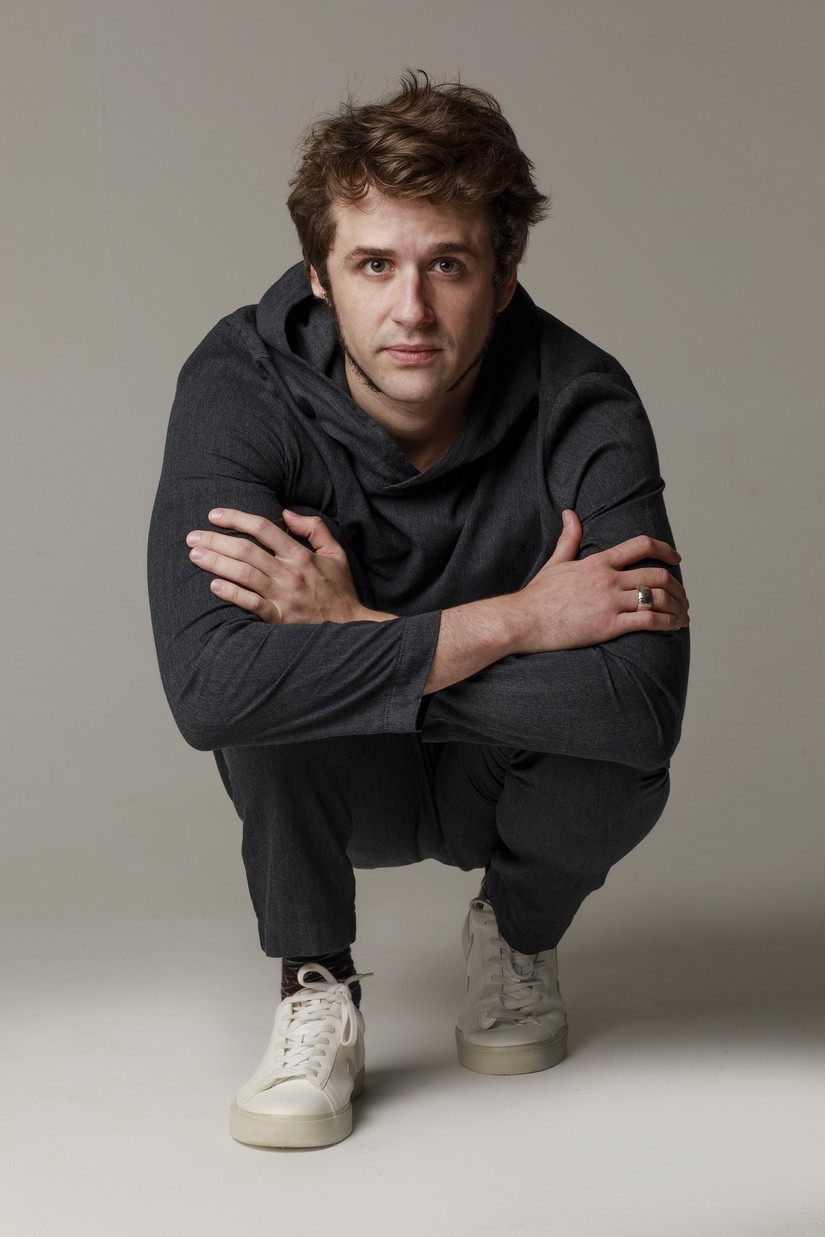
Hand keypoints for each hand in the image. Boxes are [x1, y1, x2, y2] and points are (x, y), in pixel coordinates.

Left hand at [186, 508, 374, 623]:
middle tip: (193, 536)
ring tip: (195, 556)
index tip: (214, 515)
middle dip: (216, 540)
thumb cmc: (339, 590)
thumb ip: (314, 529)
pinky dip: (232, 594)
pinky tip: (214, 586)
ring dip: (217, 563)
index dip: (237, 518)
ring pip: (244, 574)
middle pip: (247, 550)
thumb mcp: (336, 553)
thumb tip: (288, 512)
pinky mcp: (279, 618)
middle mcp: (290, 573)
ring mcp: (283, 596)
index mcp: (301, 555)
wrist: (350, 627)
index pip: (264, 528)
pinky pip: (251, 604)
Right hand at [513, 510, 689, 653]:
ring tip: (683, 615)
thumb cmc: (537, 595)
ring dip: (677, 607)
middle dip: (677, 587)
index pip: (641, 545)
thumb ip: (569, 539)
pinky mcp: (609, 626)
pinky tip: (675, 627)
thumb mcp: (556, 562)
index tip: (676, 558)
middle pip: (657, 575)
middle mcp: (608, 579)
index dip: (665, 549)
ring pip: (658, 598)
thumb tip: (569, 514)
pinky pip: (648, 621)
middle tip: (683, 597)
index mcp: (598, 562)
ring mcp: (609, 602)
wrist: (524, 620)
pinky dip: (668, 623)